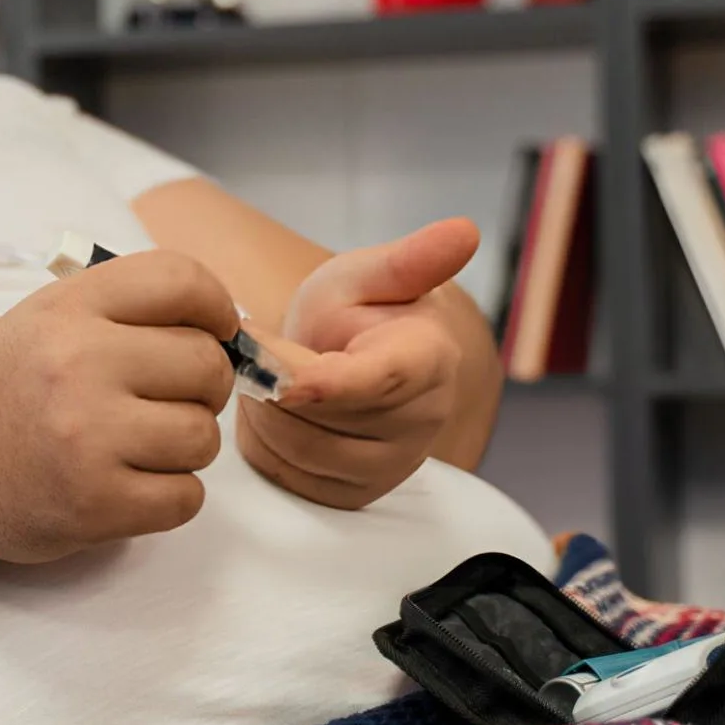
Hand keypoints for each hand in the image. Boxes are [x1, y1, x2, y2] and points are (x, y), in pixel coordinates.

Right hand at [0, 250, 239, 564]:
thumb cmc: (1, 392)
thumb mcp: (46, 320)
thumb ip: (126, 312)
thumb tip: (231, 331)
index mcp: (69, 308)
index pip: (182, 280)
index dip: (217, 308)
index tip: (215, 334)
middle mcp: (78, 363)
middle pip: (206, 364)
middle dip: (201, 388)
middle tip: (164, 402)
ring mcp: (88, 437)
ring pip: (202, 437)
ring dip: (183, 448)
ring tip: (135, 447)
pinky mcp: (94, 504)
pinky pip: (186, 498)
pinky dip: (169, 497)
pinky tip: (127, 486)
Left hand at [234, 218, 479, 509]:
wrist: (351, 356)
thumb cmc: (358, 311)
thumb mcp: (367, 275)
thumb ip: (408, 259)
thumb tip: (464, 231)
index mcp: (429, 361)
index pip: (377, 382)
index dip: (323, 383)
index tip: (281, 376)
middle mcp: (421, 420)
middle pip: (321, 420)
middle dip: (272, 383)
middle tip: (259, 350)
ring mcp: (391, 465)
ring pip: (297, 451)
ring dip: (263, 413)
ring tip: (270, 377)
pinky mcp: (357, 493)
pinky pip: (289, 479)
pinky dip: (266, 445)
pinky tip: (276, 412)